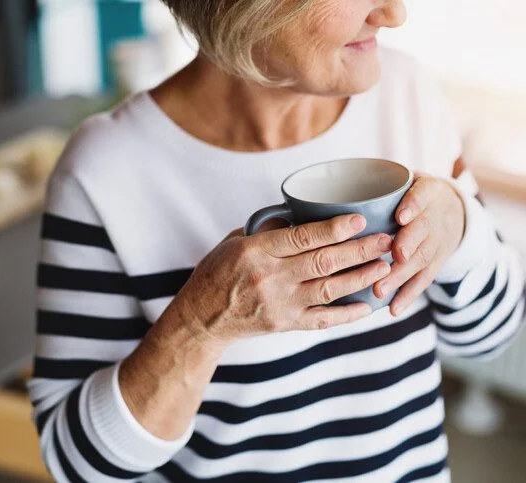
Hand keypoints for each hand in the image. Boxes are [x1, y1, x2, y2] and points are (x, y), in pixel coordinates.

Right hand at [174, 214, 392, 350]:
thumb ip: (267, 231)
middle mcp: (269, 278)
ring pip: (329, 289)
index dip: (335, 228)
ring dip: (360, 277)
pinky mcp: (284, 324)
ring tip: (384, 266)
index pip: (302, 237)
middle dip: (359, 250)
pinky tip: (367, 306)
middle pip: (323, 261)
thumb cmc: (217, 273)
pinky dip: (347, 315)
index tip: (360, 219)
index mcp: (256, 251)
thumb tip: (301, 216)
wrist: (201, 317)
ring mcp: (279, 304)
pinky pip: (322, 320)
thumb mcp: (233, 242)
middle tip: (386, 240)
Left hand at [373, 173, 464, 315]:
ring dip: (401, 276)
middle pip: (423, 231)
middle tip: (392, 257)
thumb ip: (376, 186)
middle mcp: (436, 216)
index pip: (423, 194)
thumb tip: (322, 197)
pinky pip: (423, 280)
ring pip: (422, 259)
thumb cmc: (409, 194)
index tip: (401, 216)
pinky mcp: (436, 263)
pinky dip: (408, 295)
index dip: (413, 205)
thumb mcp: (403, 181)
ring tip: (381, 290)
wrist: (451, 209)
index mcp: (427, 190)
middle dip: (407, 245)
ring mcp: (438, 241)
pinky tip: (393, 309)